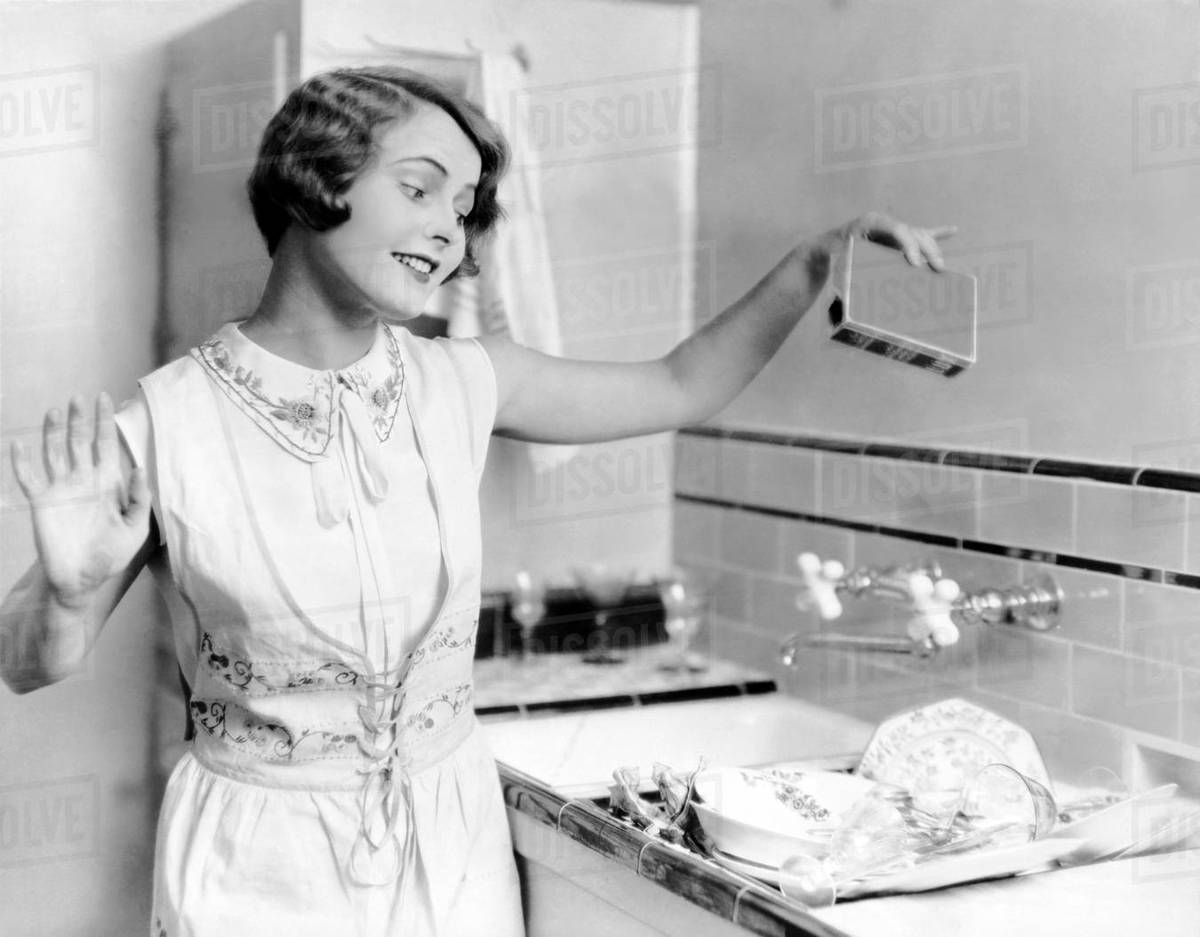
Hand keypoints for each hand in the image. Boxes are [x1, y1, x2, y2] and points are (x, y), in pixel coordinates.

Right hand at [10, 393, 150, 609]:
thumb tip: (139, 469)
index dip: (105, 422)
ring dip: (53, 432)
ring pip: (54, 453)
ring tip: (55, 410)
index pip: (106, 445)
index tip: (106, 398)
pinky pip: (29, 478)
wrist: (82, 579)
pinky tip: (19, 444)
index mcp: (108, 484)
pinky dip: (22, 462)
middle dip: (80, 420)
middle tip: (80, 397)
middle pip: (80, 442)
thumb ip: (139, 499)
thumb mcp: (135, 528)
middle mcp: (83, 481)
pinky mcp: (42, 503)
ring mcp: (61, 490)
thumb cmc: (111, 554)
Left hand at [828, 211, 958, 270]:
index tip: (915, 263)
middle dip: (926, 249)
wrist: (826, 245)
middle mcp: (886, 223)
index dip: (908, 244)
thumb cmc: (828, 251)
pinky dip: (938, 232)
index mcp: (870, 221)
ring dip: (933, 250)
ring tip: (940, 267)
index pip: (896, 229)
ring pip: (920, 235)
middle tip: (933, 268)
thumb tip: (845, 266)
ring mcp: (894, 229)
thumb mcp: (831, 252)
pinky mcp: (899, 239)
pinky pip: (921, 234)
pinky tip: (954, 230)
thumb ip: (838, 257)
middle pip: (913, 232)